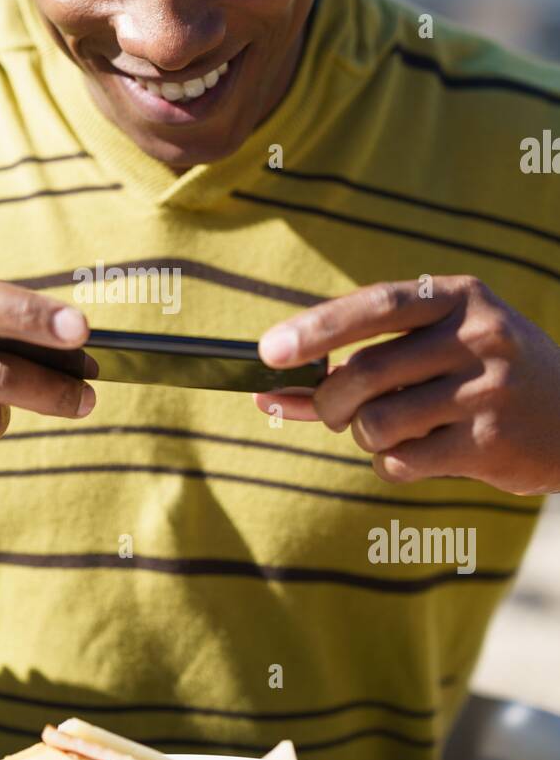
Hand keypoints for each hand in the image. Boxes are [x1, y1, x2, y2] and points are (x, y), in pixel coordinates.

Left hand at [254, 275, 559, 494]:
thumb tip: (270, 395)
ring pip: (376, 423)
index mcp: (458, 297)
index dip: (317, 329)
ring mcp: (488, 389)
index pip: (375, 306)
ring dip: (364, 436)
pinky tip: (419, 452)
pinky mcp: (490, 442)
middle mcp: (478, 336)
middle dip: (328, 402)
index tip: (269, 350)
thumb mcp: (436, 347)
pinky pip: (401, 461)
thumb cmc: (481, 376)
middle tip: (333, 410)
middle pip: (364, 374)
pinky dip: (391, 463)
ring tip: (389, 430)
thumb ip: (359, 362)